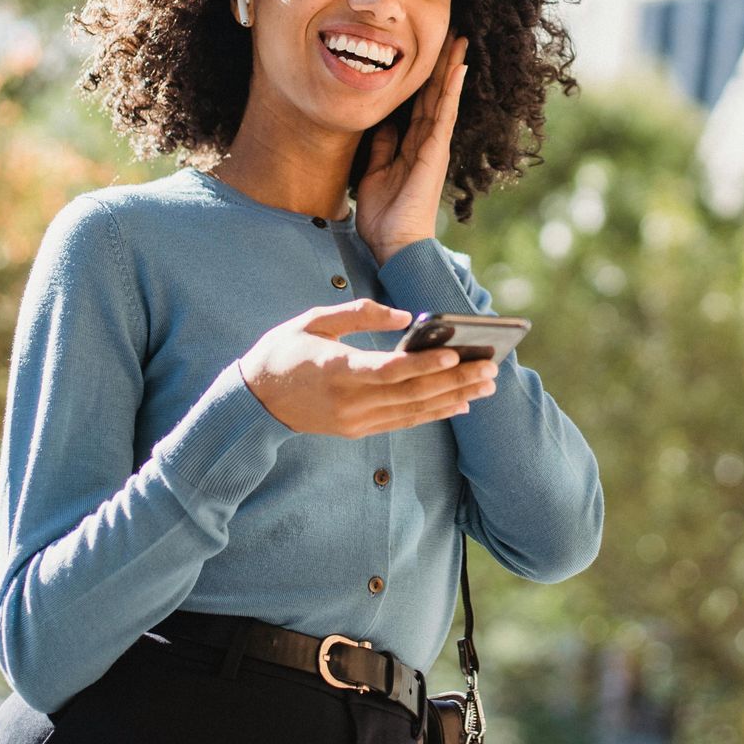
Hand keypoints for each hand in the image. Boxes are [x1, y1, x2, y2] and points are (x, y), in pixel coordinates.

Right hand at [238, 299, 496, 437]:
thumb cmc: (283, 351)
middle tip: (491, 369)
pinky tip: (460, 404)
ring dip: (453, 398)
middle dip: (455, 380)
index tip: (457, 352)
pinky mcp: (357, 430)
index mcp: (335, 369)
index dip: (424, 364)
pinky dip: (433, 413)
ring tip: (486, 386)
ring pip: (413, 411)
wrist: (253, 401)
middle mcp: (348, 400)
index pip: (388, 370)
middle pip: (411, 393)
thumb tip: (405, 316)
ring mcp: (354, 420)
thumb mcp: (312, 320)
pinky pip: (403, 422)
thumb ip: (358, 313)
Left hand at [356, 34, 467, 263]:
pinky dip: (451, 91)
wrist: (394, 244)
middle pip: (435, 95)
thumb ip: (382, 147)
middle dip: (441, 64)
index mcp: (411, 146)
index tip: (427, 51)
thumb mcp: (375, 172)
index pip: (419, 104)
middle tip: (450, 34)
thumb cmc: (384, 216)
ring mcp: (434, 146)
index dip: (423, 77)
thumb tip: (383, 123)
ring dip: (450, 69)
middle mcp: (427, 142)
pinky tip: (457, 69)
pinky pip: (444, 115)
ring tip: (459, 41)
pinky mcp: (435, 152)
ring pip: (443, 98)